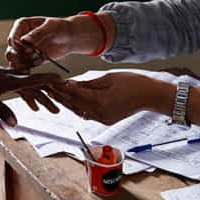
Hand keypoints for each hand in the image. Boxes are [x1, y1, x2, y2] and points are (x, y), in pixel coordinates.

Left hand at [0, 59, 60, 124]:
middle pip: (40, 86)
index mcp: (13, 80)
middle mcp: (17, 79)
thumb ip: (2, 110)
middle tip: (65, 103)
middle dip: (53, 94)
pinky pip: (26, 90)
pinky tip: (37, 109)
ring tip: (55, 110)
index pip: (36, 80)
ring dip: (45, 99)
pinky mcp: (12, 83)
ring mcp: (15, 80)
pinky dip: (33, 98)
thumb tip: (14, 124)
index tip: (64, 83)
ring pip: (34, 89)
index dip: (51, 81)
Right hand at [6, 13, 107, 70]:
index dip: (17, 45)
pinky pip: (24, 67)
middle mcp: (20, 38)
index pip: (13, 37)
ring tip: (30, 69)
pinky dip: (27, 71)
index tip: (27, 50)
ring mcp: (23, 50)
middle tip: (27, 62)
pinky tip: (33, 73)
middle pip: (11, 50)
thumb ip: (37, 33)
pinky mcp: (29, 60)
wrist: (70, 38)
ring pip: (16, 61)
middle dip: (17, 57)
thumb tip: (24, 40)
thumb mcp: (50, 27)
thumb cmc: (60, 27)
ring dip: (21, 66)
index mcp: (22, 26)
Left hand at [48, 72, 175, 125]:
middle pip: (74, 105)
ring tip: (57, 95)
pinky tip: (72, 101)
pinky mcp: (106, 121)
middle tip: (49, 88)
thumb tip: (71, 84)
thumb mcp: (108, 78)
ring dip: (68, 104)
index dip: (62, 88)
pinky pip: (88, 115)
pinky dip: (79, 108)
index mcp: (101, 101)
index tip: (52, 82)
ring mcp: (103, 119)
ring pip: (79, 112)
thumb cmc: (133, 83)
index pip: (74, 95)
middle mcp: (100, 113)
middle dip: (61, 97)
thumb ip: (88, 84)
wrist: (150, 96)